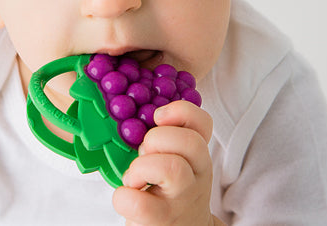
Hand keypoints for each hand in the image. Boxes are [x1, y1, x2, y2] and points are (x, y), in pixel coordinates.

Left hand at [112, 100, 215, 225]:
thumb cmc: (166, 192)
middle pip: (189, 142)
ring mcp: (182, 199)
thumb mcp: (174, 161)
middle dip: (156, 139)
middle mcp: (197, 175)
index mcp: (196, 155)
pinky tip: (126, 196)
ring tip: (134, 177)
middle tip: (143, 153)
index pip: (203, 123)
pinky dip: (124, 196)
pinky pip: (140, 203)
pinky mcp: (163, 221)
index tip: (158, 115)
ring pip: (172, 168)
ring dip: (142, 166)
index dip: (181, 111)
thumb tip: (132, 119)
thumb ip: (164, 140)